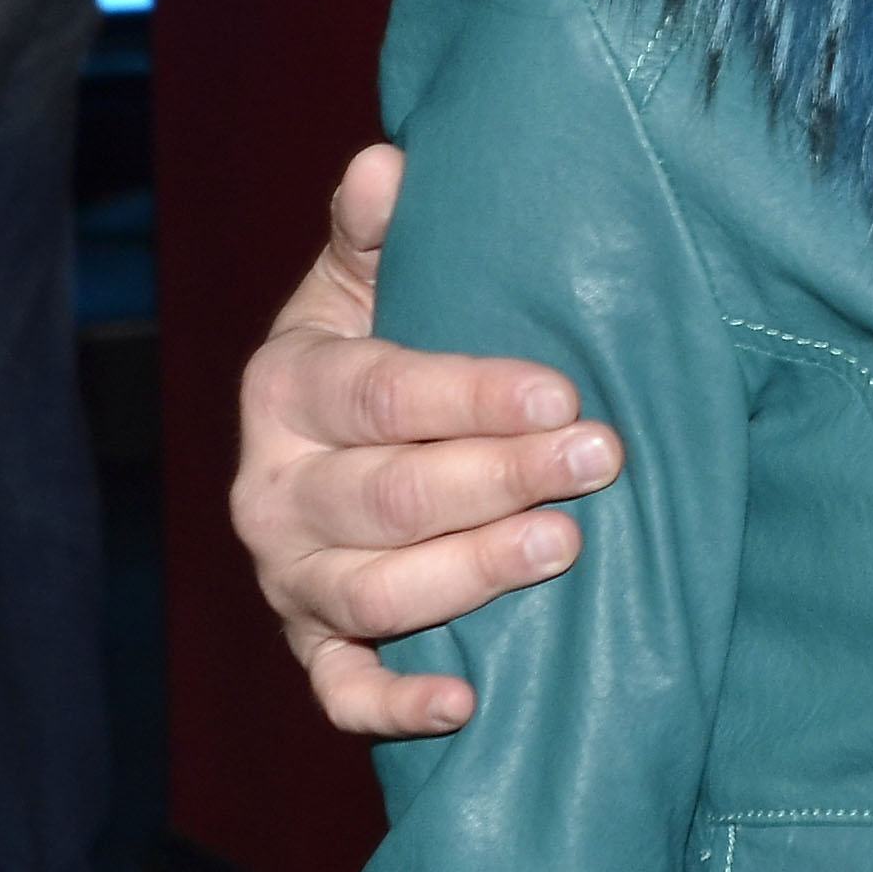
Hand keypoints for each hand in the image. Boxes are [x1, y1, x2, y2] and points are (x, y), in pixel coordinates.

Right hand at [229, 142, 620, 736]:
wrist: (334, 427)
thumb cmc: (380, 333)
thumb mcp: (372, 273)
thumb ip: (377, 227)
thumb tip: (387, 165)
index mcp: (287, 387)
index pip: (379, 397)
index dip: (470, 396)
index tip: (562, 393)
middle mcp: (274, 491)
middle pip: (386, 499)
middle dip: (498, 480)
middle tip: (599, 460)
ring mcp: (288, 577)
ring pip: (371, 594)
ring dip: (470, 577)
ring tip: (566, 547)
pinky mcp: (311, 642)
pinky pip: (340, 690)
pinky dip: (393, 705)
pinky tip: (467, 703)